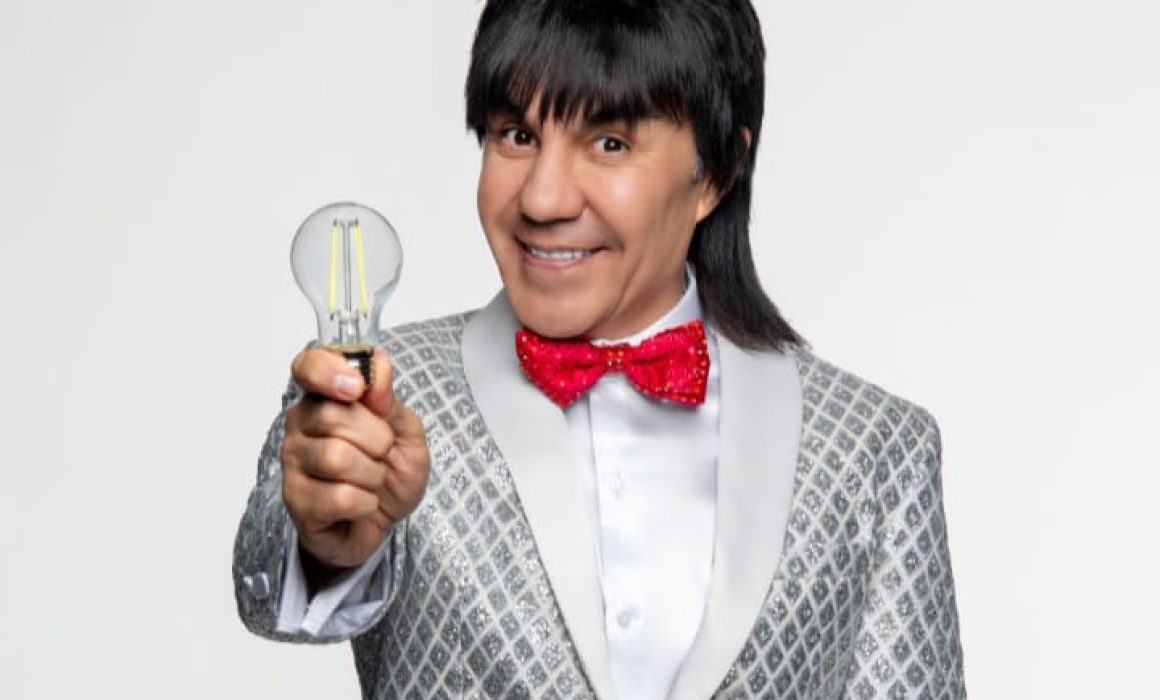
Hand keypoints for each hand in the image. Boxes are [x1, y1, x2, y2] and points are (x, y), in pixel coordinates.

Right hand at [280, 347, 428, 573]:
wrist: (383, 521)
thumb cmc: (390, 471)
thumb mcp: (406, 432)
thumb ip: (390, 400)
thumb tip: (378, 369)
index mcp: (325, 398)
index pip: (308, 366)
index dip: (328, 370)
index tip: (356, 387)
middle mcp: (301, 425)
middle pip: (333, 416)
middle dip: (377, 439)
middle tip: (382, 454)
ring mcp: (294, 463)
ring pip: (337, 458)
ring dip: (372, 474)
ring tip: (372, 481)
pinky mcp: (297, 501)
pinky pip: (340, 497)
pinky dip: (365, 503)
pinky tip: (361, 504)